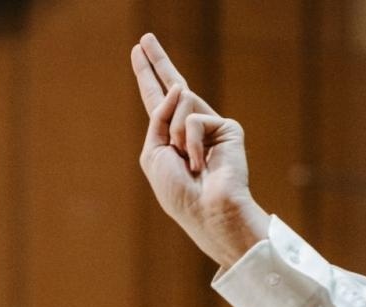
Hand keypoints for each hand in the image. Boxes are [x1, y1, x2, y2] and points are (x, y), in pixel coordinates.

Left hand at [130, 33, 268, 267]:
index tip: (138, 51)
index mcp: (169, 138)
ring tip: (188, 163)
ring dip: (176, 134)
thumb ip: (158, 117)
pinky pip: (195, 117)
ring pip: (181, 103)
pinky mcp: (227, 128)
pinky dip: (191, 142)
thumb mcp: (153, 154)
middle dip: (157, 62)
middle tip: (144, 37)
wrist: (206, 211)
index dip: (147, 76)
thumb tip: (180, 86)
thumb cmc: (178, 192)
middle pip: (173, 86)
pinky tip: (201, 164)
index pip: (156, 100)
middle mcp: (190, 129)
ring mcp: (210, 127)